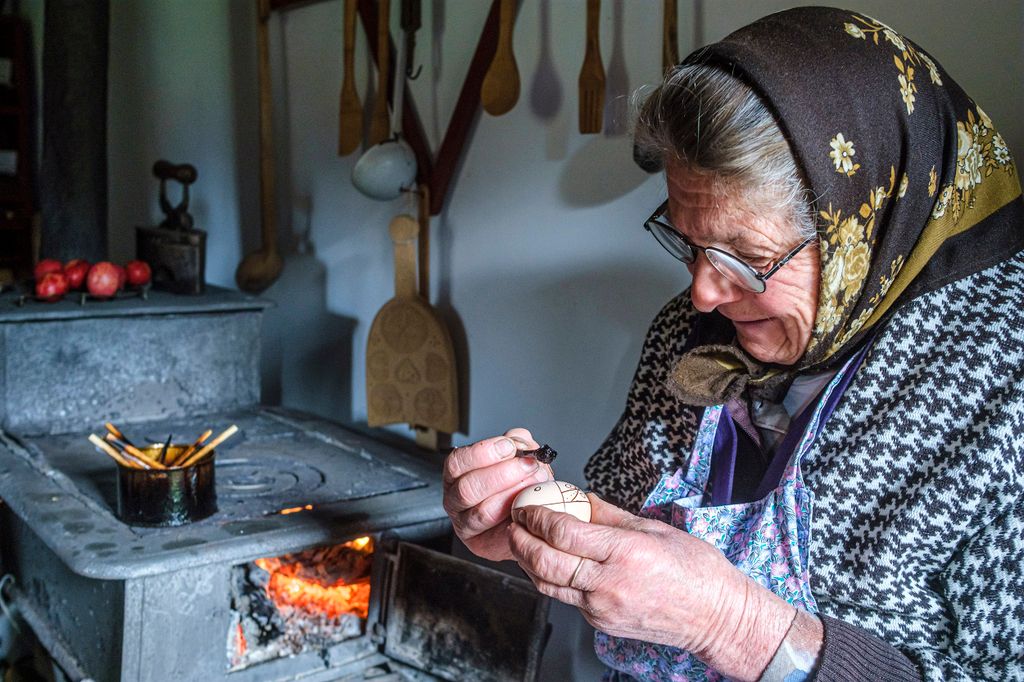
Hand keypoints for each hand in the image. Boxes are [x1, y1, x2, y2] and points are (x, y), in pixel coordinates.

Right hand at [442, 428, 552, 561]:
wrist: (525, 515)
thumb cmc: (515, 484)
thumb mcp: (517, 457)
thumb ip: (517, 444)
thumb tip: (520, 440)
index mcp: (456, 474)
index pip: (457, 462)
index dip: (483, 452)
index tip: (509, 446)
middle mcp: (455, 500)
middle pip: (467, 488)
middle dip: (502, 474)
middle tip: (528, 466)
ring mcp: (465, 524)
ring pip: (483, 511)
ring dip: (513, 495)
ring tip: (534, 484)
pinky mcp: (481, 543)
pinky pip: (497, 533)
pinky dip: (516, 518)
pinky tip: (529, 506)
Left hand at [509, 495, 797, 679]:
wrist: (715, 616)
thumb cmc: (696, 570)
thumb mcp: (655, 528)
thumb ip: (611, 514)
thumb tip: (580, 497)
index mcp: (625, 551)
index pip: (564, 532)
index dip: (537, 516)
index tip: (528, 505)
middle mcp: (609, 582)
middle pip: (546, 561)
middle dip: (522, 539)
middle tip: (514, 523)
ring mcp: (602, 607)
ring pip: (548, 584)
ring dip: (528, 561)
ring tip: (522, 541)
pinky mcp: (601, 622)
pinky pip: (565, 598)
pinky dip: (550, 579)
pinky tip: (548, 564)